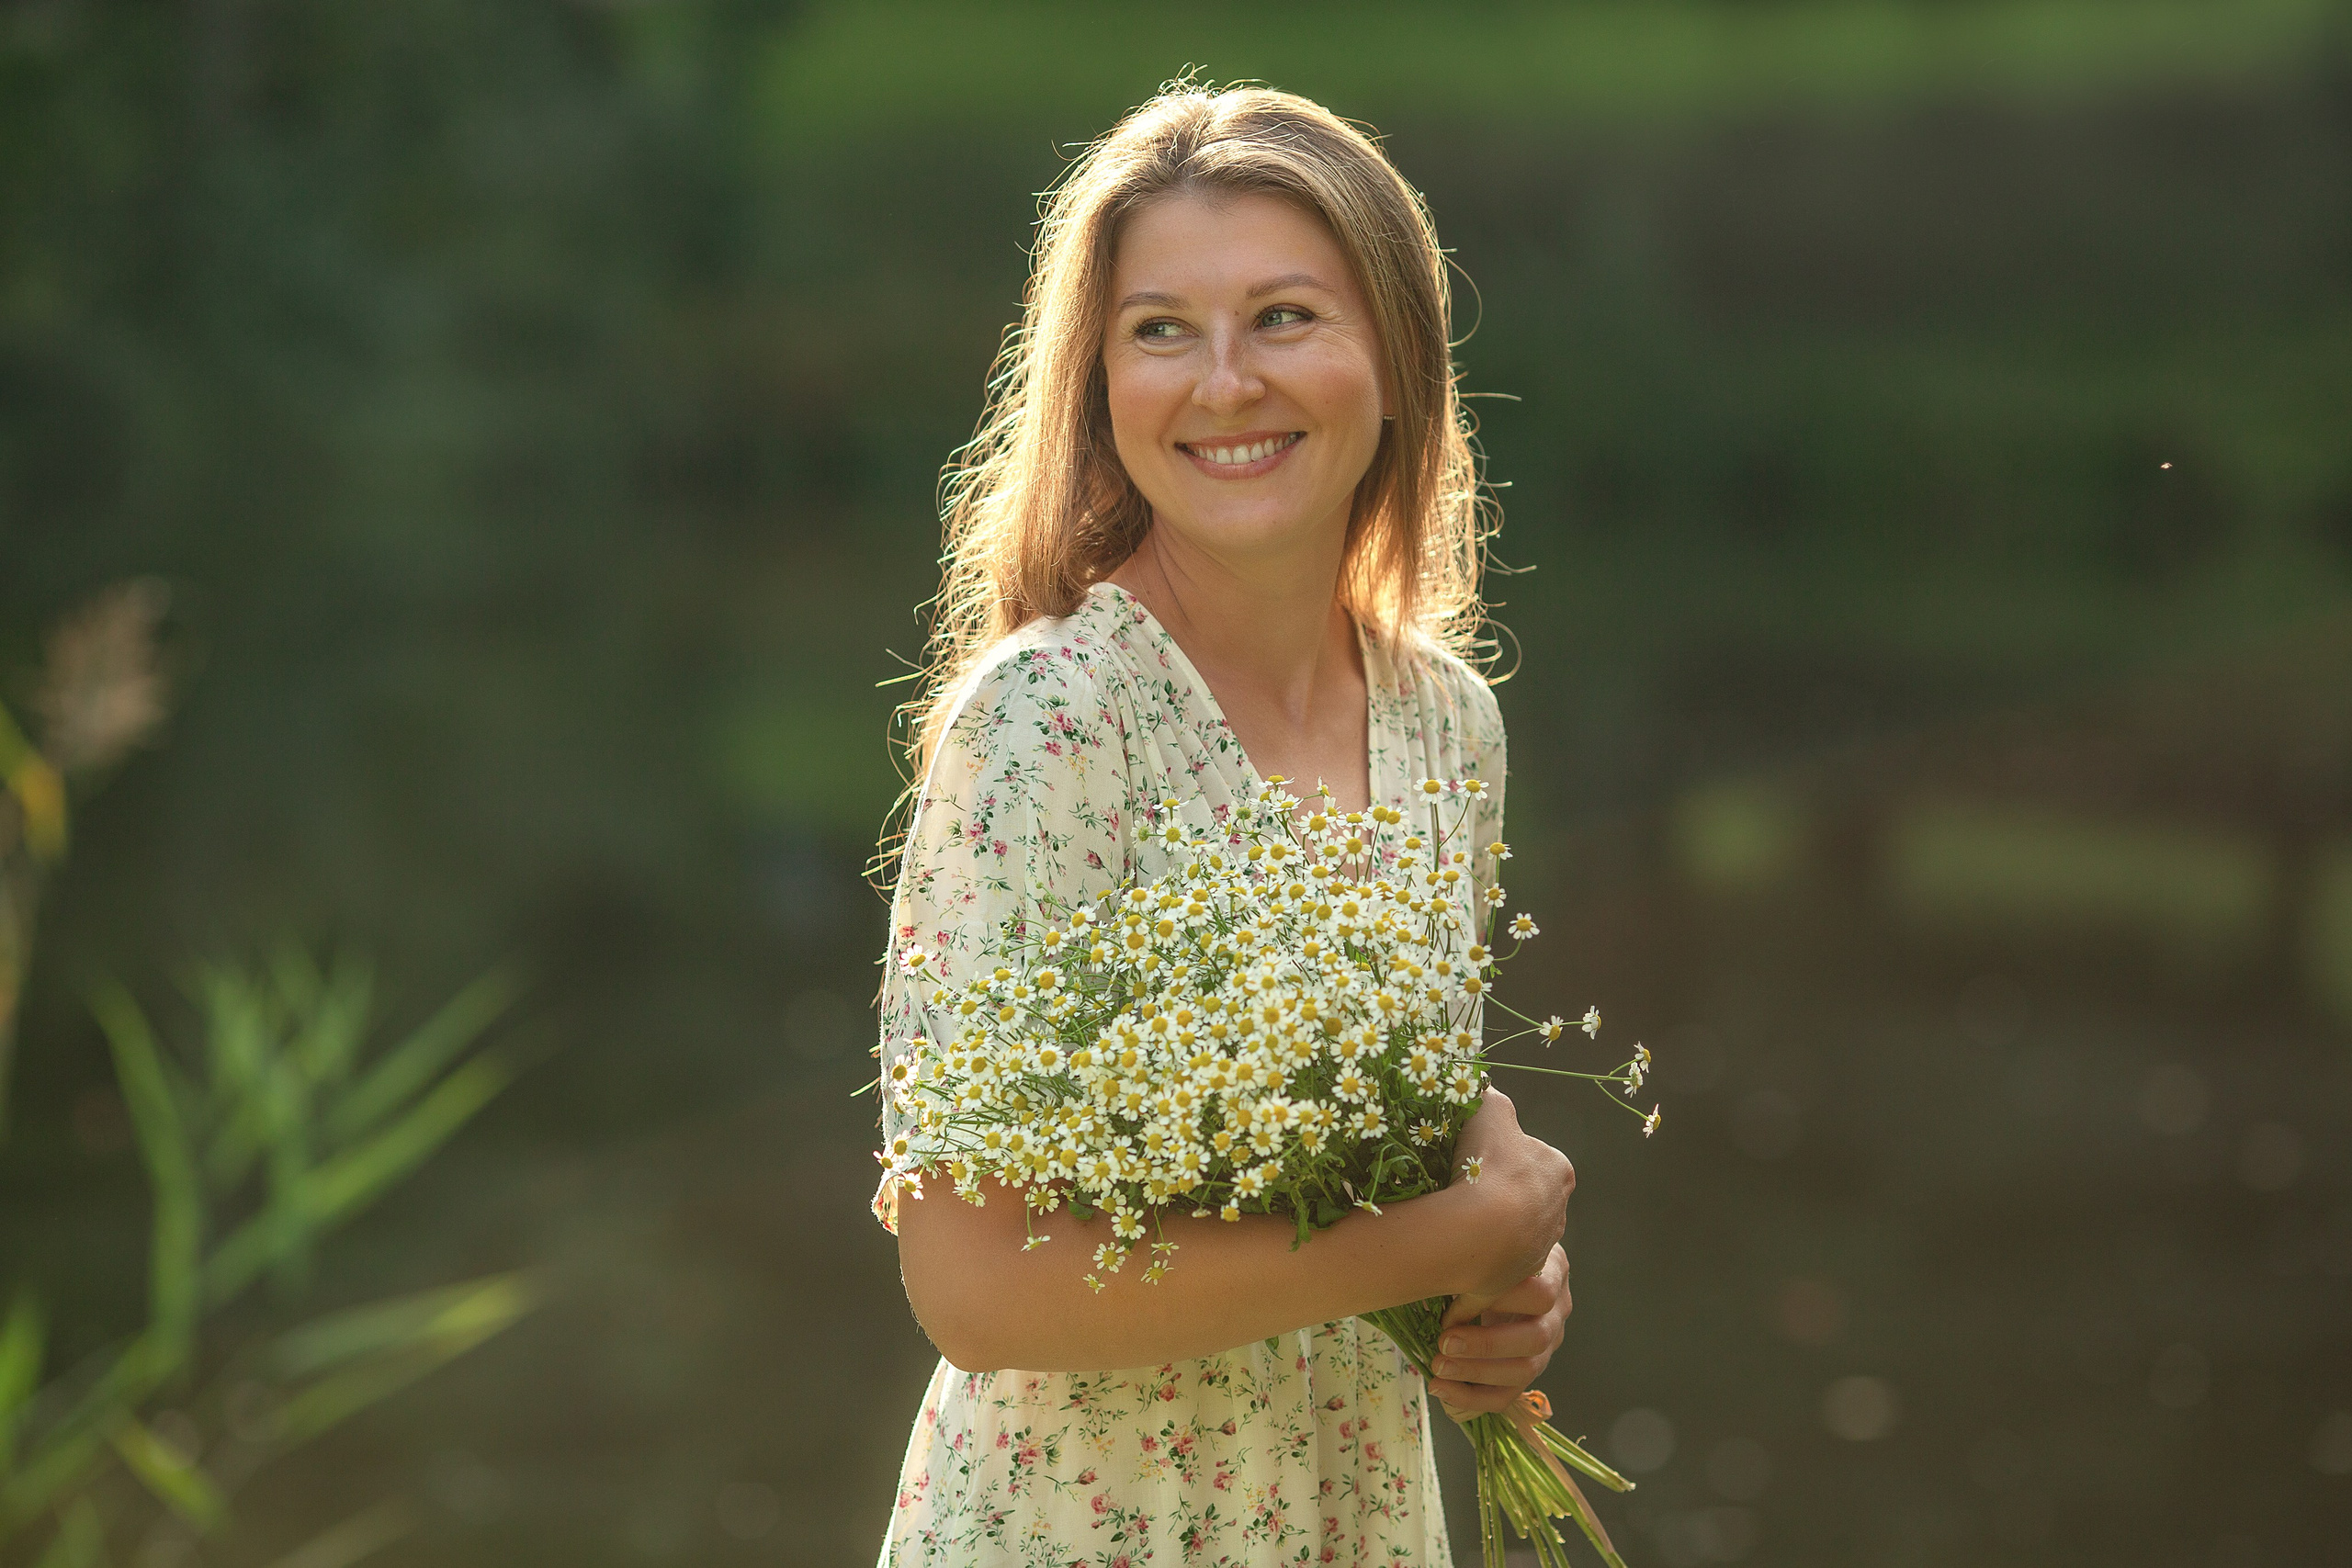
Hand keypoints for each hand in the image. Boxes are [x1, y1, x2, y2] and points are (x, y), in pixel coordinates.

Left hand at [1427, 1243, 1570, 1420]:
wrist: (1505, 1264)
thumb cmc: (1492, 1248)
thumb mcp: (1491, 1241)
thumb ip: (1475, 1256)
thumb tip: (1433, 1276)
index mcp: (1554, 1271)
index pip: (1539, 1293)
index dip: (1496, 1300)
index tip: (1454, 1299)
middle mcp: (1558, 1310)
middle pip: (1536, 1337)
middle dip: (1487, 1344)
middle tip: (1444, 1341)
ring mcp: (1547, 1343)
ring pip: (1524, 1370)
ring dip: (1476, 1372)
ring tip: (1438, 1367)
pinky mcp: (1527, 1369)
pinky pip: (1506, 1394)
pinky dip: (1471, 1397)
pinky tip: (1440, 1389)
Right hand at [1449, 1088, 1573, 1299]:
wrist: (1479, 1231)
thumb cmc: (1486, 1164)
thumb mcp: (1489, 1110)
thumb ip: (1489, 1097)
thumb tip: (1482, 1089)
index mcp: (1557, 1170)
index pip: (1531, 1158)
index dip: (1500, 1156)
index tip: (1472, 1159)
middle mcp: (1557, 1211)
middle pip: (1523, 1197)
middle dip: (1497, 1195)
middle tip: (1461, 1190)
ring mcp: (1539, 1249)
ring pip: (1511, 1232)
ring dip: (1488, 1228)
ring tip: (1454, 1222)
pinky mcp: (1518, 1278)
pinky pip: (1494, 1267)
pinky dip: (1476, 1261)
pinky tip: (1453, 1253)